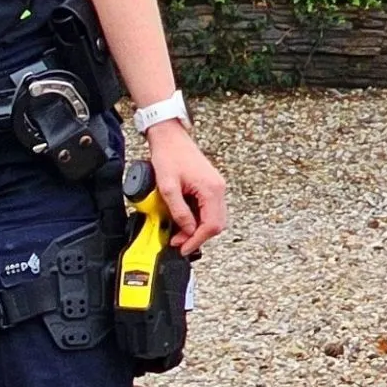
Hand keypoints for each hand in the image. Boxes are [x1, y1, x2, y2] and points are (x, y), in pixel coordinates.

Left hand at [142, 119, 226, 254]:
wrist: (170, 138)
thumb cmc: (169, 157)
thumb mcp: (168, 187)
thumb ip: (179, 211)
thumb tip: (187, 231)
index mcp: (211, 190)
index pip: (211, 225)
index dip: (196, 240)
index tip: (183, 248)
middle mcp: (219, 189)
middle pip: (216, 224)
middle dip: (197, 237)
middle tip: (179, 242)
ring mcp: (216, 187)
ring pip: (213, 218)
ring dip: (197, 229)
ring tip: (178, 234)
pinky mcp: (210, 186)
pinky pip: (208, 209)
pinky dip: (198, 219)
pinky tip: (183, 221)